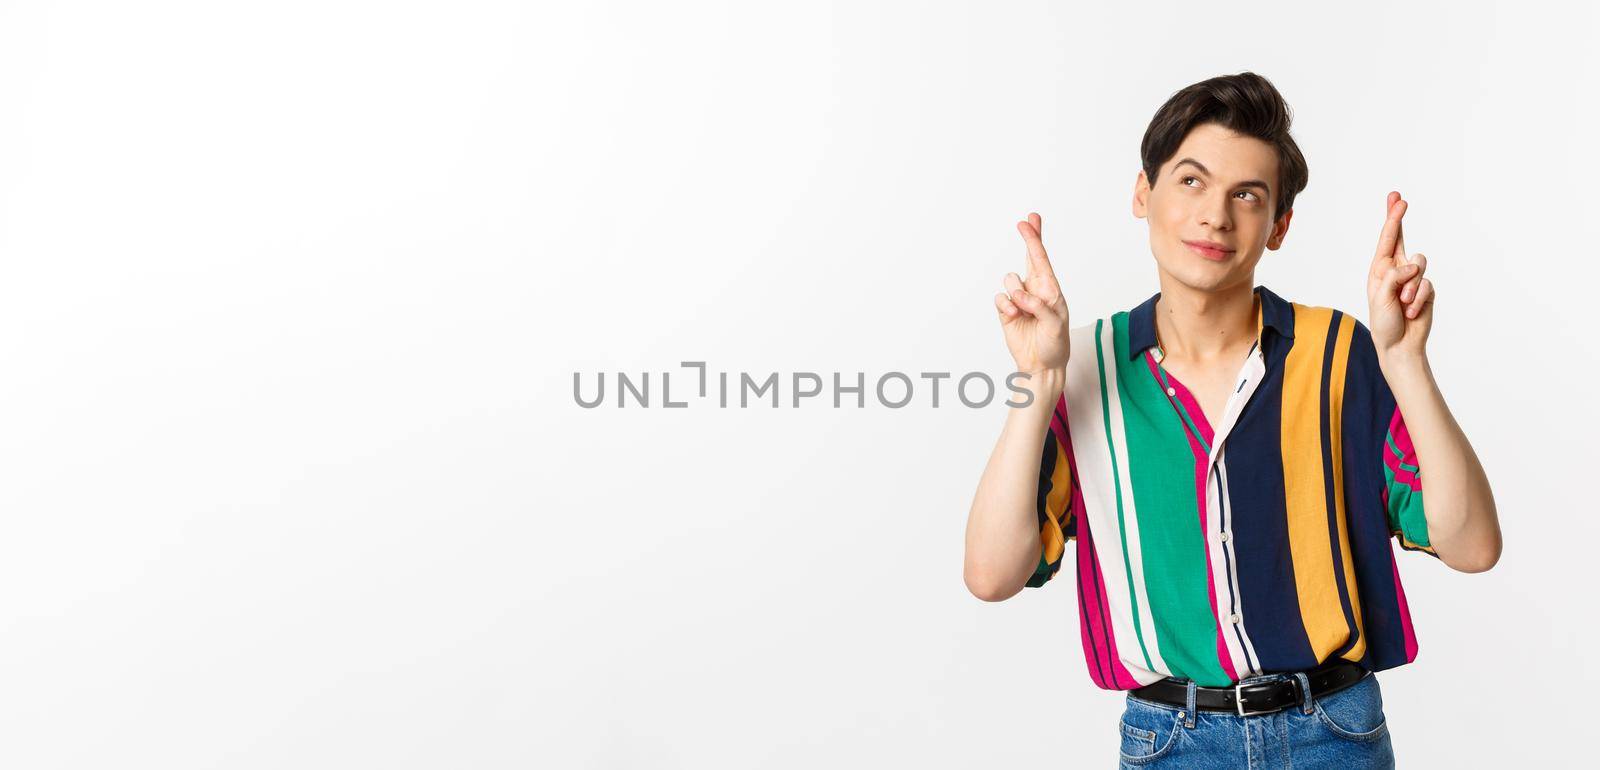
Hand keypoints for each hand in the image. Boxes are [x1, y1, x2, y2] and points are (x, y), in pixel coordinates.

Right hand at [994, 212, 1069, 373]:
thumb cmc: (1055, 344)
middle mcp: (1035, 289)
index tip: (1031, 221)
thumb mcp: (1055, 325)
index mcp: (1051, 289)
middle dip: (1028, 239)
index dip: (1035, 239)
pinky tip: (1013, 315)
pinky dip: (1005, 305)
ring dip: (1015, 291)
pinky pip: (999, 298)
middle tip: (1024, 223)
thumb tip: (1019, 295)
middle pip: (1028, 258)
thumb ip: (1040, 307)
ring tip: (1023, 309)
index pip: (1042, 260)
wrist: (1041, 364)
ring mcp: (1019, 299)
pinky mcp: (1006, 310)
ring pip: (1009, 279)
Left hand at [1367, 191, 1433, 358]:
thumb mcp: (1380, 298)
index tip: (1396, 199)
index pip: (1387, 240)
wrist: (1400, 345)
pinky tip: (1412, 312)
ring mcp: (1414, 279)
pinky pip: (1427, 285)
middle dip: (1399, 219)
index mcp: (1380, 270)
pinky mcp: (1427, 290)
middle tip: (1400, 200)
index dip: (1392, 219)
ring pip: (1420, 264)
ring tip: (1402, 303)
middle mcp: (1397, 271)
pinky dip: (1418, 299)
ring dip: (1410, 286)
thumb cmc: (1384, 322)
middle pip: (1403, 240)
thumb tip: (1412, 265)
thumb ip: (1393, 277)